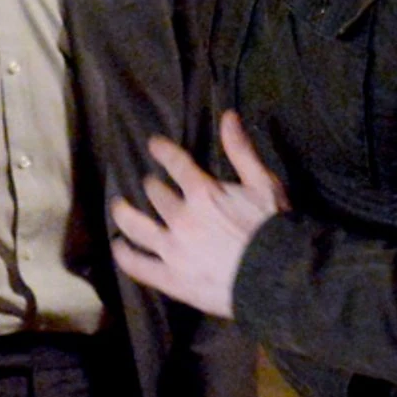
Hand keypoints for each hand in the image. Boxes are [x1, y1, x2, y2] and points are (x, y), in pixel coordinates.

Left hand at [111, 111, 286, 318]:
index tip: (153, 145)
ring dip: (125, 214)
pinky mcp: (171, 279)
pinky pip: (139, 266)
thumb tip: (228, 116)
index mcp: (202, 193)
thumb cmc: (272, 228)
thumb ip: (241, 151)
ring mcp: (172, 250)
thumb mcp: (263, 183)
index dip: (162, 151)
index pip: (175, 163)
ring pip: (136, 227)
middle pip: (155, 194)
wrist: (278, 276)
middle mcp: (180, 218)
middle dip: (152, 186)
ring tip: (119, 208)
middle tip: (150, 185)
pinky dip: (125, 255)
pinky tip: (118, 247)